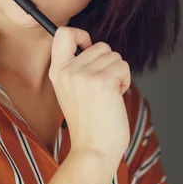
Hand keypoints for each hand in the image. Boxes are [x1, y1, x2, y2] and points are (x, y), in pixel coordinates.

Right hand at [49, 27, 130, 160]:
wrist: (94, 149)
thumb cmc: (89, 122)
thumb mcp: (72, 90)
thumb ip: (79, 68)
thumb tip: (97, 48)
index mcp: (57, 71)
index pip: (63, 33)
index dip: (80, 35)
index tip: (89, 49)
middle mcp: (68, 70)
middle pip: (101, 45)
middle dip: (109, 64)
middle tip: (103, 88)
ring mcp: (84, 75)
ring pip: (115, 56)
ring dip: (118, 74)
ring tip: (108, 96)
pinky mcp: (103, 81)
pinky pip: (123, 67)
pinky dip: (125, 81)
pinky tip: (115, 98)